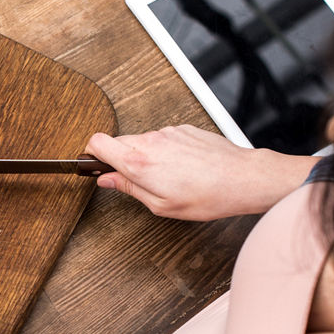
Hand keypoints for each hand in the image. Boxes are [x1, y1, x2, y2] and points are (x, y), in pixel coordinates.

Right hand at [87, 126, 317, 220]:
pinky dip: (164, 151)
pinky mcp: (184, 129)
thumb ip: (129, 189)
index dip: (91, 154)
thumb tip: (108, 181)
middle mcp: (151, 141)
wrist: (242, 179)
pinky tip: (180, 168)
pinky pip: (162, 138)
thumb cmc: (208, 196)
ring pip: (141, 140)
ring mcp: (168, 132)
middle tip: (131, 179)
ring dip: (144, 156)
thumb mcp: (160, 205)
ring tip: (165, 177)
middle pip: (117, 141)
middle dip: (118, 159)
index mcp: (139, 162)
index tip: (94, 164)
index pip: (97, 142)